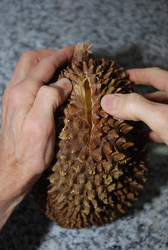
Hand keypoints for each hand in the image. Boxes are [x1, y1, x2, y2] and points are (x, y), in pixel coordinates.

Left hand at [0, 45, 73, 228]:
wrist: (13, 169)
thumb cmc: (29, 152)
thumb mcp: (42, 124)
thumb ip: (50, 97)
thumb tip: (64, 83)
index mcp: (23, 93)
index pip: (44, 65)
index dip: (60, 55)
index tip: (75, 51)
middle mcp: (15, 92)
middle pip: (30, 60)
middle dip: (49, 54)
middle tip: (67, 57)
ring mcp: (14, 99)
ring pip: (27, 70)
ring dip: (44, 64)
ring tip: (61, 67)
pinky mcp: (16, 107)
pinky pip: (27, 82)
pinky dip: (40, 77)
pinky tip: (51, 84)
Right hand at [101, 67, 167, 144]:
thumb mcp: (161, 117)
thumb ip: (135, 107)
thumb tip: (108, 101)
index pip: (153, 75)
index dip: (136, 75)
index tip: (120, 76)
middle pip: (152, 96)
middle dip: (132, 99)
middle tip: (113, 103)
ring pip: (155, 114)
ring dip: (138, 117)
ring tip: (120, 120)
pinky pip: (161, 129)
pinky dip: (149, 132)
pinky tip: (138, 137)